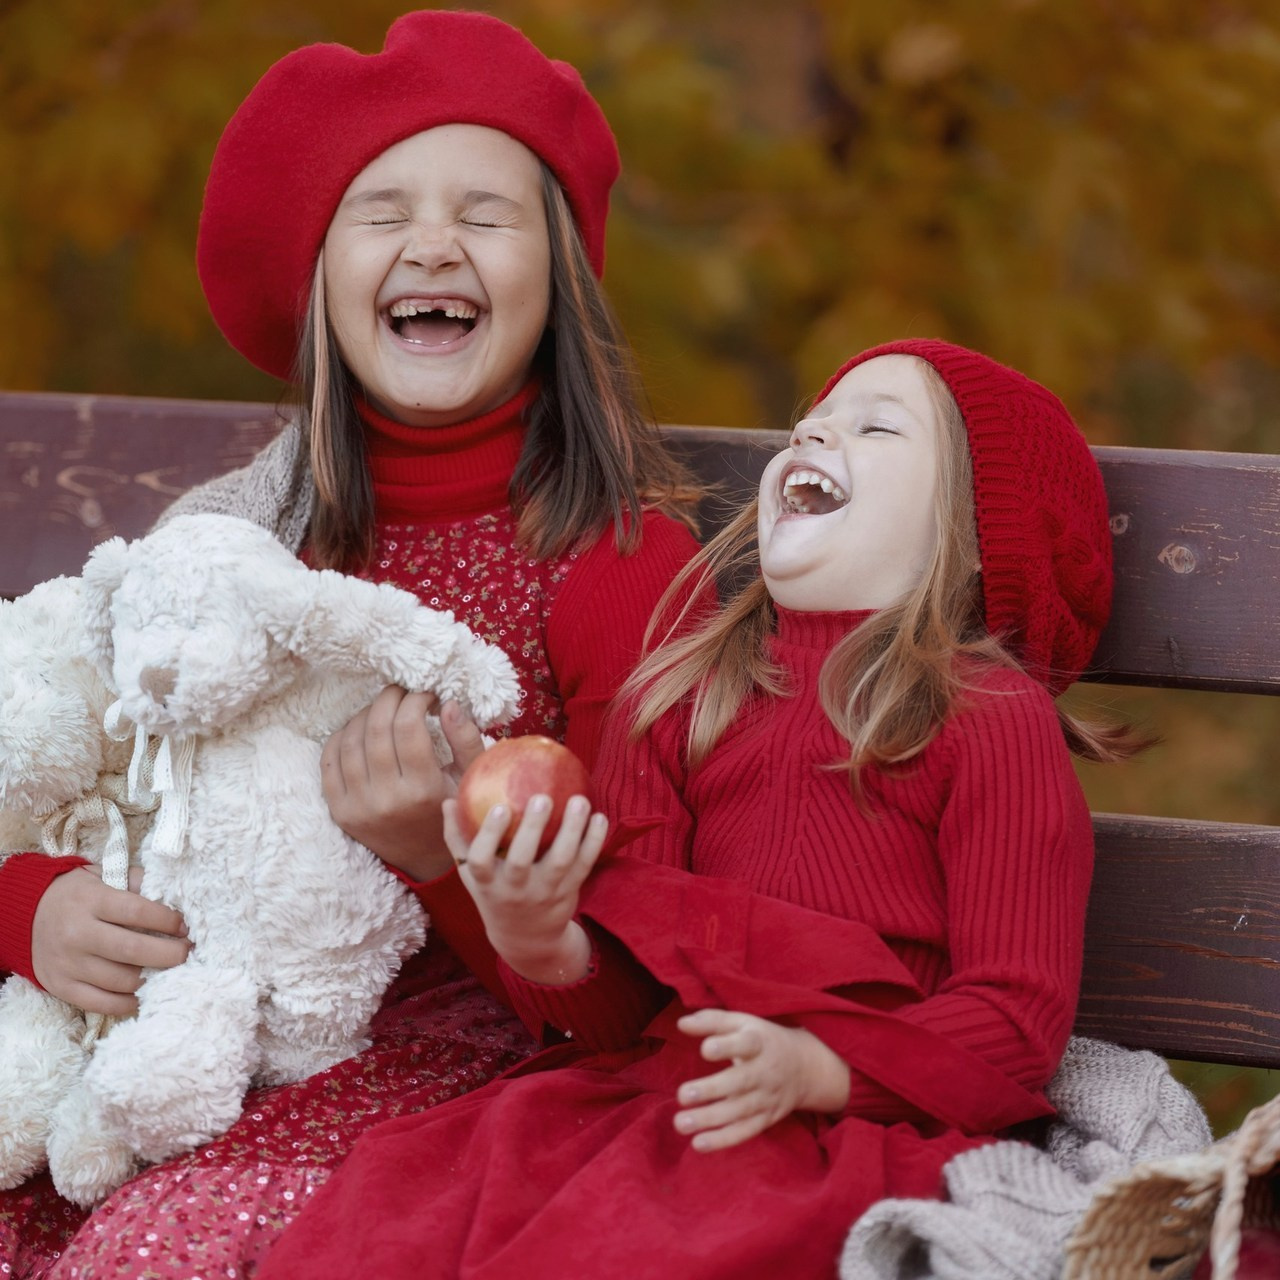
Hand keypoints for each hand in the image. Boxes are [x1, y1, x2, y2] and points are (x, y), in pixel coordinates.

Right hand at [31, 865, 190, 1016]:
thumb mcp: (104, 876)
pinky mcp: (61, 987)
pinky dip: (128, 1002)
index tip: (185, 926)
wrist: (26, 915)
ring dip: (152, 978)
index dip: (168, 921)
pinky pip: (101, 1003)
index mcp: (90, 901)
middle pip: (132, 950)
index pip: (137, 912)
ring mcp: (68, 963)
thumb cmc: (78, 895)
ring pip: (120, 980)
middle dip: (169, 954)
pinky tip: (145, 991)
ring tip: (168, 970)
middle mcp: (77, 933)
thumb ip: (137, 883)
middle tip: (187, 953)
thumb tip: (175, 898)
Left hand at [322, 690, 484, 881]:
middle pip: (376, 728)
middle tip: (400, 692)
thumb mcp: (469, 777)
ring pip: (350, 740)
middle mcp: (387, 799)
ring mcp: (358, 806)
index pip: (409, 726)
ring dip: (365, 714)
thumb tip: (448, 703)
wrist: (423, 860)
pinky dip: (341, 736)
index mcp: (423, 789)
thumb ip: (464, 739)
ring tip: (383, 710)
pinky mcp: (339, 811)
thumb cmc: (451, 811)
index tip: (425, 695)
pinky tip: (360, 730)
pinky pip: (329, 760)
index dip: (415, 700)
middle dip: (389, 699)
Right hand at [442, 790, 608, 984]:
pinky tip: (600, 817)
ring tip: (579, 800)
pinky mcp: (569, 891)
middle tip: (542, 797)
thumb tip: (447, 800)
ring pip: (561, 861)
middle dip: (532, 829)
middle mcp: (516, 890)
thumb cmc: (494, 892)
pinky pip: (584, 865)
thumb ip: (458, 838)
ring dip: (572, 830)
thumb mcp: (470, 874)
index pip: (481, 861)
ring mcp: (545, 892)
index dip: (490, 835)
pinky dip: (594, 841)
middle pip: (522, 861)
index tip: (501, 807)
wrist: (527, 939)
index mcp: (488, 883)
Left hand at [673, 1009, 851, 1151]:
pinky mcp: (765, 1119)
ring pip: (738, 1111)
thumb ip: (712, 1021)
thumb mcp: (742, 1023)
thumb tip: (681, 1023)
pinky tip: (697, 1144)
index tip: (705, 1049)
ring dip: (709, 1119)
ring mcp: (766, 1098)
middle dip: (711, 1090)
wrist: (805, 1068)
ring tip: (680, 1123)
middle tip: (682, 1095)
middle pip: (739, 1082)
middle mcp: (764, 1072)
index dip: (726, 1047)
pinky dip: (722, 1140)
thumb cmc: (762, 1040)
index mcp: (759, 1043)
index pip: (746, 1044)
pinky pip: (744, 1132)